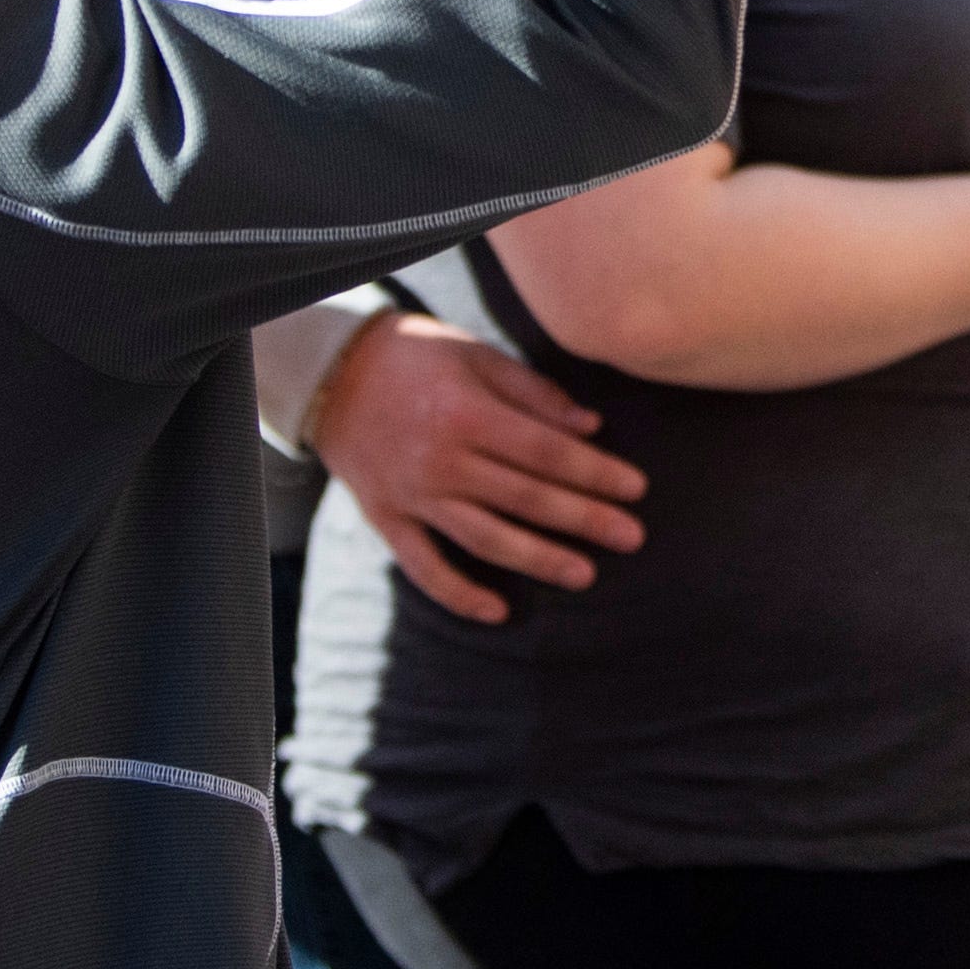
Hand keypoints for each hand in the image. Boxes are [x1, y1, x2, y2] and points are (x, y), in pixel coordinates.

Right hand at [306, 311, 649, 623]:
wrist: (333, 373)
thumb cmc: (417, 357)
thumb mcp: (477, 356)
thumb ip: (535, 393)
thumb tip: (592, 426)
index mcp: (467, 414)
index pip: (546, 452)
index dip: (595, 472)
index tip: (636, 489)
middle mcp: (441, 460)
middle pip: (525, 498)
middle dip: (584, 519)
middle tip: (632, 537)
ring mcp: (412, 495)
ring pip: (484, 538)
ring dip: (538, 559)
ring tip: (585, 574)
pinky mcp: (386, 518)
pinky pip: (423, 567)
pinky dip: (458, 594)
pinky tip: (497, 612)